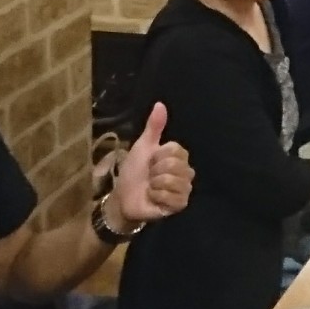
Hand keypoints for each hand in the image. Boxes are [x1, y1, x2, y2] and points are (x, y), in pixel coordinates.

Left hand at [110, 103, 193, 225]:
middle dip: (155, 171)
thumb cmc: (134, 171)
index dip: (157, 155)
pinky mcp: (180, 204)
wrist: (124, 196)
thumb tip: (160, 103)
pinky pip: (171, 197)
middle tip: (149, 176)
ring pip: (172, 181)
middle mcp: (186, 172)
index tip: (150, 161)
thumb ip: (154, 127)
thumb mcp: (143, 146)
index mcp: (179, 156)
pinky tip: (154, 199)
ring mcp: (184, 189)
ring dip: (155, 185)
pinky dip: (157, 197)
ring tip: (151, 188)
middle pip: (173, 164)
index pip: (175, 149)